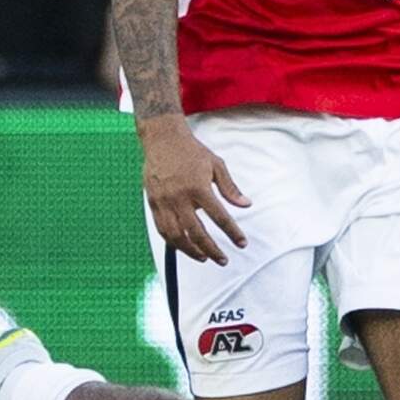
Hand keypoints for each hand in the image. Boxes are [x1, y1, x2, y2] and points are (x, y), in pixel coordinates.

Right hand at [139, 116, 251, 264]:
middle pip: (196, 232)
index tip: (241, 243)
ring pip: (176, 235)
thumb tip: (246, 204)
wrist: (162, 140)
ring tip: (204, 257)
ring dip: (191, 250)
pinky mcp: (153, 204)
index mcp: (198, 188)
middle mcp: (179, 198)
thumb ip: (230, 188)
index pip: (219, 217)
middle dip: (211, 249)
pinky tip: (184, 246)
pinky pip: (162, 229)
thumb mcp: (217, 166)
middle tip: (223, 259)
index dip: (232, 232)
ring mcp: (164, 202)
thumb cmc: (192, 152)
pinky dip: (173, 242)